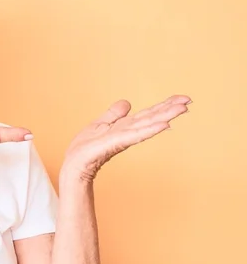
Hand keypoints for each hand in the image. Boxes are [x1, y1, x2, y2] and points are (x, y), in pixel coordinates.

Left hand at [61, 94, 191, 182]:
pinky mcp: (115, 143)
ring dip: (165, 116)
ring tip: (182, 109)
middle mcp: (127, 132)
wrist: (74, 164)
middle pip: (151, 118)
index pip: (148, 114)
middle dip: (169, 109)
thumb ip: (114, 114)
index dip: (164, 106)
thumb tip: (128, 103)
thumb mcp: (99, 124)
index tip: (182, 98)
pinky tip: (164, 124)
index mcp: (125, 126)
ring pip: (147, 124)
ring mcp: (122, 138)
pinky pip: (135, 135)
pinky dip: (150, 129)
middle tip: (188, 101)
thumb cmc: (85, 148)